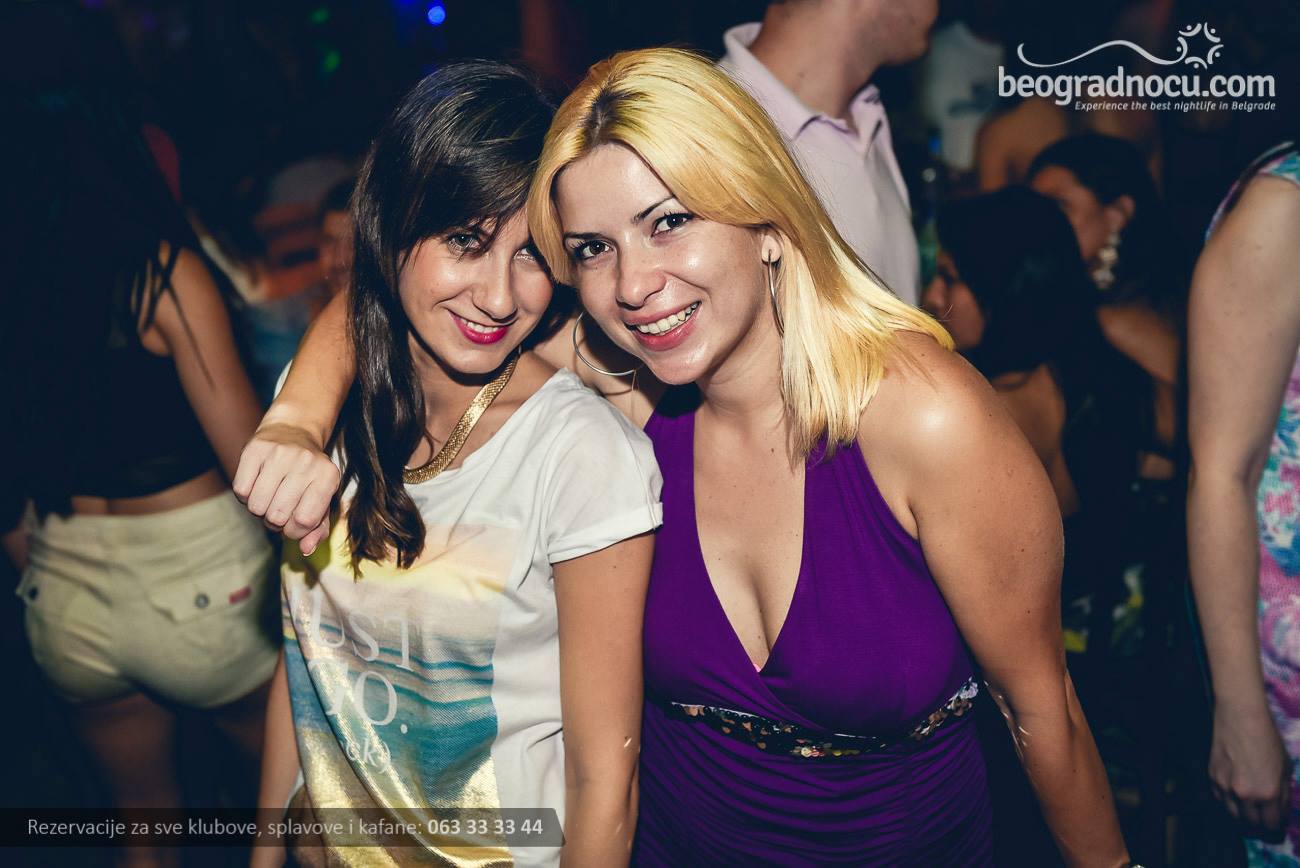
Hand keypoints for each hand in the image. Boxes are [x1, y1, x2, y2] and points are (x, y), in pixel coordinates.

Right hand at [233, 423, 339, 554]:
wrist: (292, 431)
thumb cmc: (309, 474)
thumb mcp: (322, 498)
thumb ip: (318, 528)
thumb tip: (306, 549)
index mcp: (328, 476)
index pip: (305, 521)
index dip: (294, 532)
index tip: (293, 524)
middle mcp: (306, 462)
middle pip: (277, 517)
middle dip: (275, 522)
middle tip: (279, 509)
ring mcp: (280, 453)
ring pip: (256, 507)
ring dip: (259, 510)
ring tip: (269, 497)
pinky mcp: (255, 449)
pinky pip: (241, 491)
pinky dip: (246, 496)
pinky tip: (257, 485)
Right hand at [1209, 703, 1292, 834]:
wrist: (1241, 717)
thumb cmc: (1267, 738)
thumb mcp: (1285, 767)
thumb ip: (1283, 792)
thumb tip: (1279, 809)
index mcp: (1269, 793)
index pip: (1272, 824)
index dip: (1276, 826)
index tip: (1276, 824)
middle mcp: (1246, 794)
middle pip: (1252, 824)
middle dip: (1260, 823)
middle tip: (1264, 818)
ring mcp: (1226, 787)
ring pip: (1234, 815)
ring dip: (1244, 815)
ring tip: (1249, 808)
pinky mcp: (1212, 778)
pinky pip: (1221, 800)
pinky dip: (1229, 801)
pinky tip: (1235, 793)